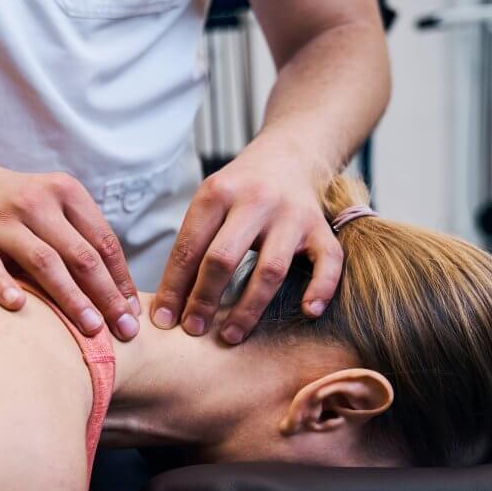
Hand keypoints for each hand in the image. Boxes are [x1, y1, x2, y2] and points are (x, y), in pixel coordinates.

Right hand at [0, 164, 140, 340]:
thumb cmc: (19, 209)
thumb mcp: (55, 208)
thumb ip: (84, 240)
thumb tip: (123, 295)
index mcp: (65, 192)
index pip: (103, 241)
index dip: (121, 279)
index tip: (132, 312)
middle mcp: (36, 202)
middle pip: (81, 255)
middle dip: (106, 295)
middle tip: (123, 330)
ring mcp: (1, 220)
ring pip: (44, 261)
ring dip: (70, 297)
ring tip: (90, 328)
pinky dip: (3, 285)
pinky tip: (18, 305)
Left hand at [151, 152, 342, 343]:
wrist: (290, 154)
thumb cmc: (239, 190)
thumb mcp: (209, 202)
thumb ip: (192, 244)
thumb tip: (168, 304)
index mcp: (217, 193)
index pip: (189, 247)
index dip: (174, 287)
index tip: (163, 319)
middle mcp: (255, 201)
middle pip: (223, 258)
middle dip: (204, 299)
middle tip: (193, 329)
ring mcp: (291, 214)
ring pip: (270, 269)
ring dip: (248, 308)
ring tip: (230, 336)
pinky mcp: (321, 227)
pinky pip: (328, 262)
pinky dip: (321, 288)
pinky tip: (308, 312)